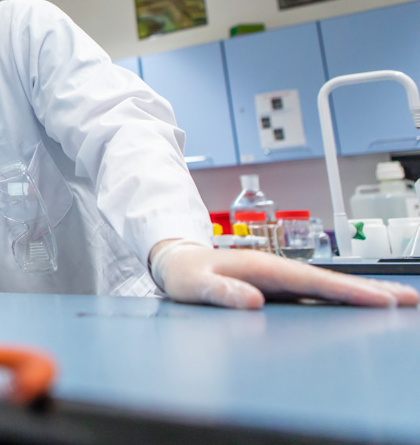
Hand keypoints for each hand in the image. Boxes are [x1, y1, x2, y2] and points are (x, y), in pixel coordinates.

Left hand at [150, 240, 419, 308]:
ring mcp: (278, 277)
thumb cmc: (184, 275)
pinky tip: (359, 307)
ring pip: (327, 285)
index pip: (312, 281)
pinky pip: (315, 293)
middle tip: (410, 299)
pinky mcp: (277, 286)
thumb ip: (221, 293)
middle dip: (370, 290)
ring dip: (361, 293)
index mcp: (261, 267)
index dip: (347, 291)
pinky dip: (340, 298)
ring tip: (398, 301)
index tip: (381, 301)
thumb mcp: (195, 286)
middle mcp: (275, 269)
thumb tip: (254, 301)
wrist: (174, 263)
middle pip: (330, 280)